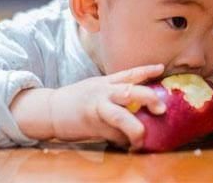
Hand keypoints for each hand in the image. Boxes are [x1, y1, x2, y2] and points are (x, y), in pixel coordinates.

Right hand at [49, 64, 166, 149]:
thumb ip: (115, 90)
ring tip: (142, 138)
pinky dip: (122, 140)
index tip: (162, 68)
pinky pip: (112, 135)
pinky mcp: (92, 125)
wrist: (50, 110)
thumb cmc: (77, 100)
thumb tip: (138, 102)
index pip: (129, 73)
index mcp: (106, 82)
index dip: (147, 70)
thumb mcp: (96, 87)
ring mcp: (97, 108)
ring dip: (136, 129)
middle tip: (161, 108)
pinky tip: (127, 144)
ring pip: (121, 117)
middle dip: (149, 98)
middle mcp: (103, 92)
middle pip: (130, 91)